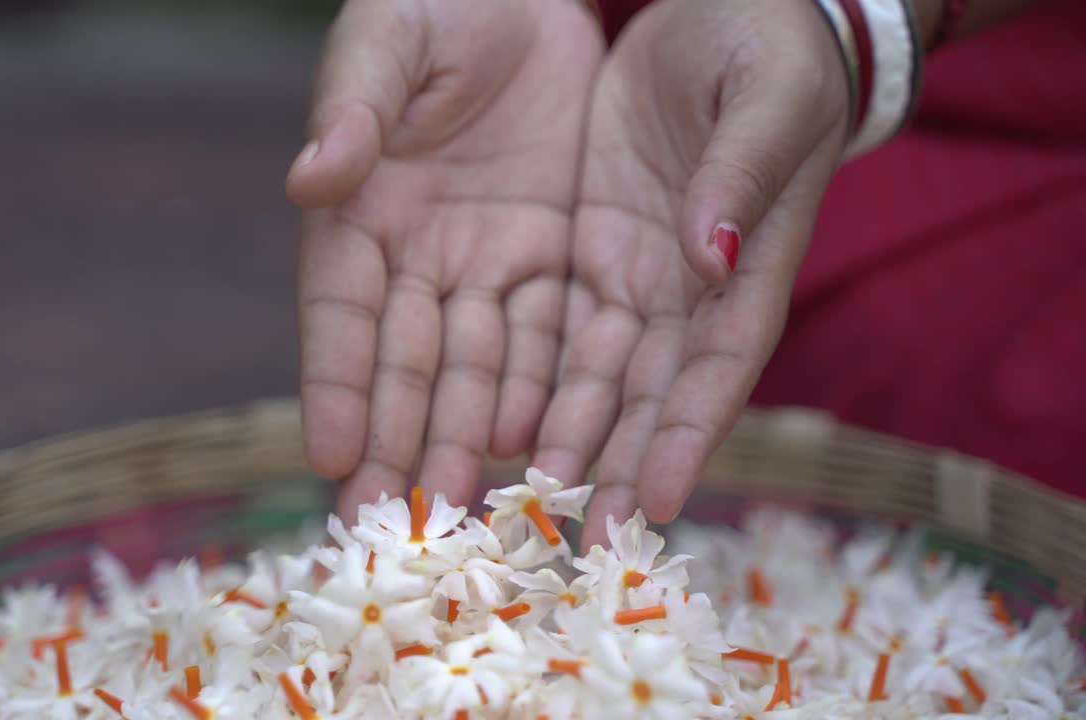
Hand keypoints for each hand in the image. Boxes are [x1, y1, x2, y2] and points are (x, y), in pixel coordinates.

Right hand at [289, 0, 603, 522]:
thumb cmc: (438, 2)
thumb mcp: (388, 40)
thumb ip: (352, 106)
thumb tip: (310, 180)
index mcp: (362, 209)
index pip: (342, 310)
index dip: (336, 383)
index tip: (331, 456)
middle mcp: (420, 253)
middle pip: (407, 361)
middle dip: (399, 441)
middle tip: (395, 524)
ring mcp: (489, 259)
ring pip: (477, 364)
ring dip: (466, 437)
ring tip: (463, 508)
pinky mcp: (555, 252)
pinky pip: (549, 332)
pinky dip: (538, 388)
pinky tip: (532, 444)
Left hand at [531, 0, 851, 546]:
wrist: (727, 7)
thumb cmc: (768, 46)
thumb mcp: (764, 97)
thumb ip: (741, 172)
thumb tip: (709, 255)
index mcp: (746, 264)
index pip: (717, 365)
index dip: (686, 434)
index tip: (651, 501)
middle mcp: (688, 290)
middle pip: (648, 395)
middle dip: (611, 463)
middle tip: (569, 536)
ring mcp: (632, 274)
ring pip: (593, 377)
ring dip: (560, 439)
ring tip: (517, 500)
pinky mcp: (585, 250)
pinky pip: (550, 329)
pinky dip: (527, 381)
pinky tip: (492, 428)